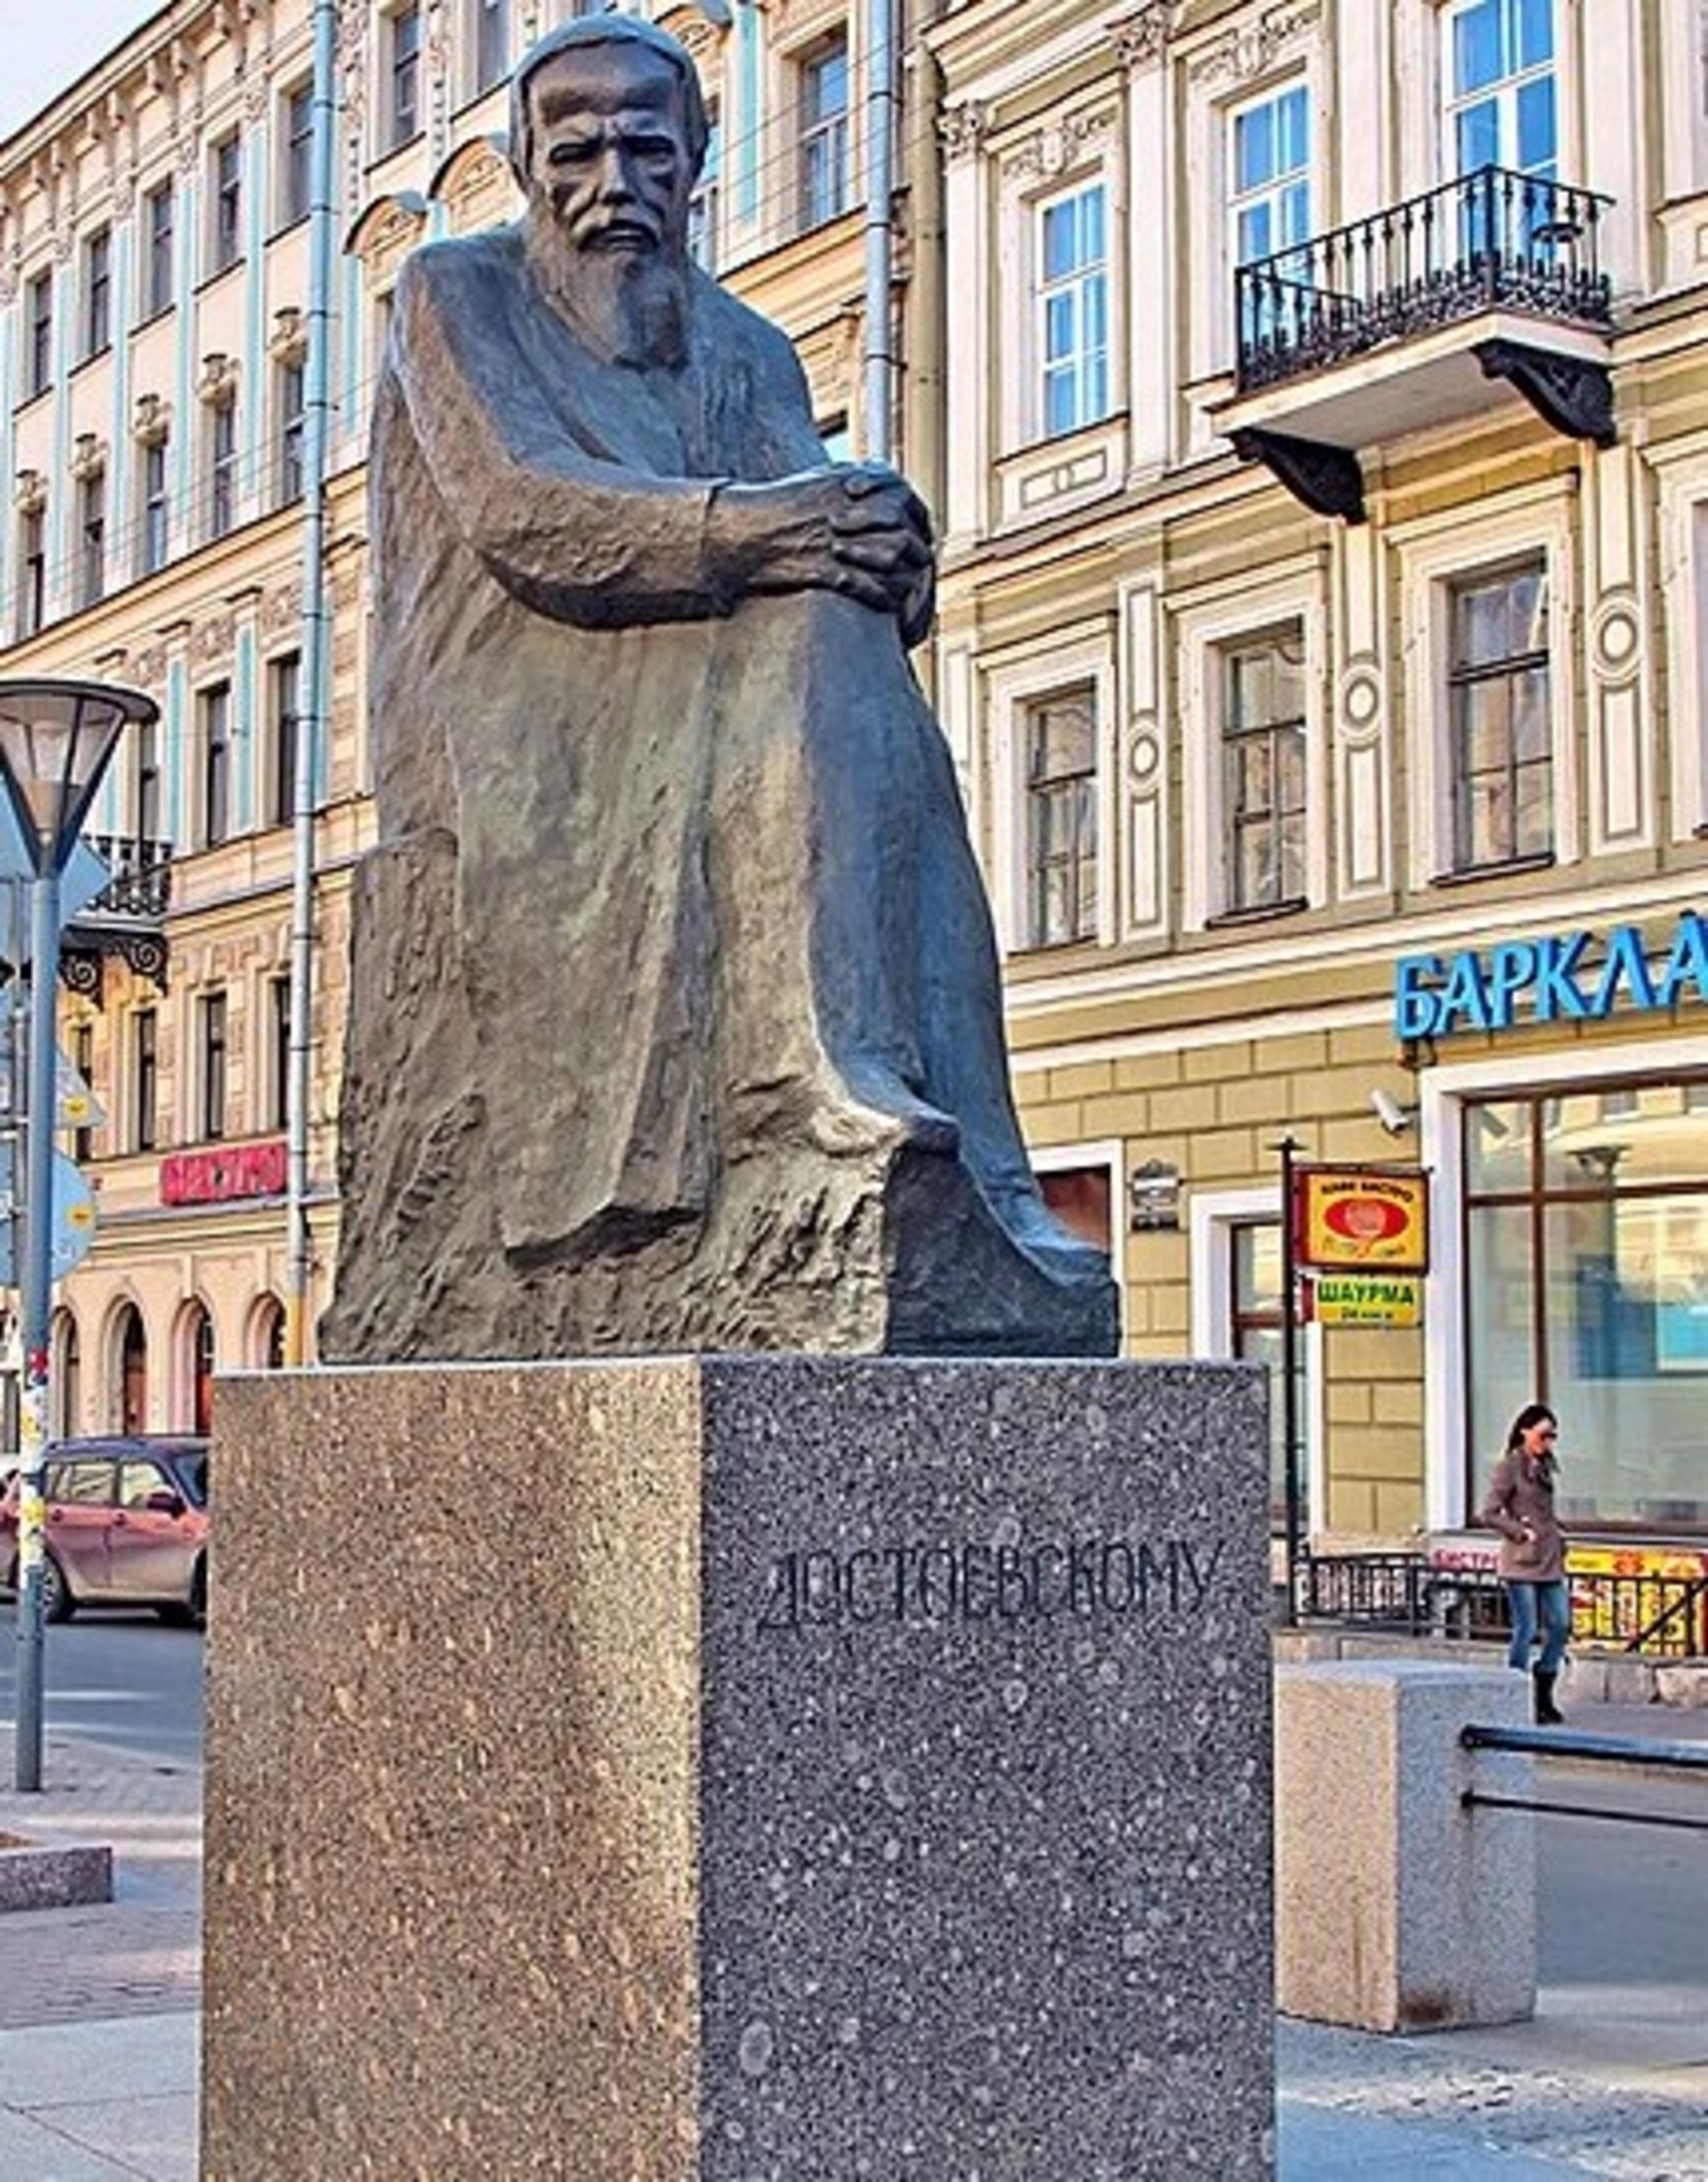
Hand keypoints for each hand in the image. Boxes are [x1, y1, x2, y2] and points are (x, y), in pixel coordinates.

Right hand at [707, 465, 934, 624]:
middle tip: (919, 567)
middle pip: (904, 531)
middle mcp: (847, 511)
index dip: (918, 519)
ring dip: (903, 577)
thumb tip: (885, 486)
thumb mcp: (821, 480)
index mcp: (848, 485)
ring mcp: (836, 542)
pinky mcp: (823, 571)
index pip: (905, 499)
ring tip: (906, 588)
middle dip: (917, 553)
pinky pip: (868, 587)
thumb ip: (855, 482)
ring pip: (891, 560)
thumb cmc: (778, 507)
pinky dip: (882, 598)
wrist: (742, 532)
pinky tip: (885, 604)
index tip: (920, 532)